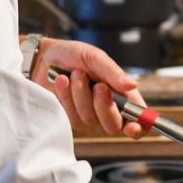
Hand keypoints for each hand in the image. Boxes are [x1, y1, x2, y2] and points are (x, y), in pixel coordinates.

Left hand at [31, 38, 147, 137]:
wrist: (43, 57)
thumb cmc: (73, 55)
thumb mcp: (95, 57)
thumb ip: (114, 72)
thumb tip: (132, 85)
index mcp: (122, 94)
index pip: (138, 119)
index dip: (139, 128)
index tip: (132, 127)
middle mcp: (107, 108)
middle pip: (114, 125)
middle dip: (105, 106)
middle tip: (99, 86)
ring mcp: (87, 115)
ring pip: (89, 119)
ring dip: (81, 94)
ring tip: (75, 74)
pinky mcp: (69, 117)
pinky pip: (71, 116)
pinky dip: (66, 96)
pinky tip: (61, 81)